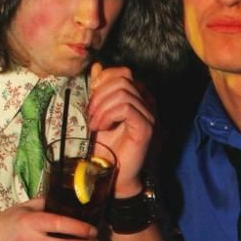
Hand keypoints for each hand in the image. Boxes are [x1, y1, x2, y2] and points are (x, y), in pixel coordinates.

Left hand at [87, 62, 154, 196]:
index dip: (102, 82)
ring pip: (123, 93)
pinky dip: (108, 115)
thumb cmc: (105, 145)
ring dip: (102, 108)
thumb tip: (97, 66)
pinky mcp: (146, 127)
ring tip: (95, 125)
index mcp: (137, 97)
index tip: (91, 102)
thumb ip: (99, 90)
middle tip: (90, 115)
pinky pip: (126, 108)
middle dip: (99, 95)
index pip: (122, 73)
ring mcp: (149, 115)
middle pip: (123, 79)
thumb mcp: (97, 112)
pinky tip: (102, 128)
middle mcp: (147, 103)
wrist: (110, 173)